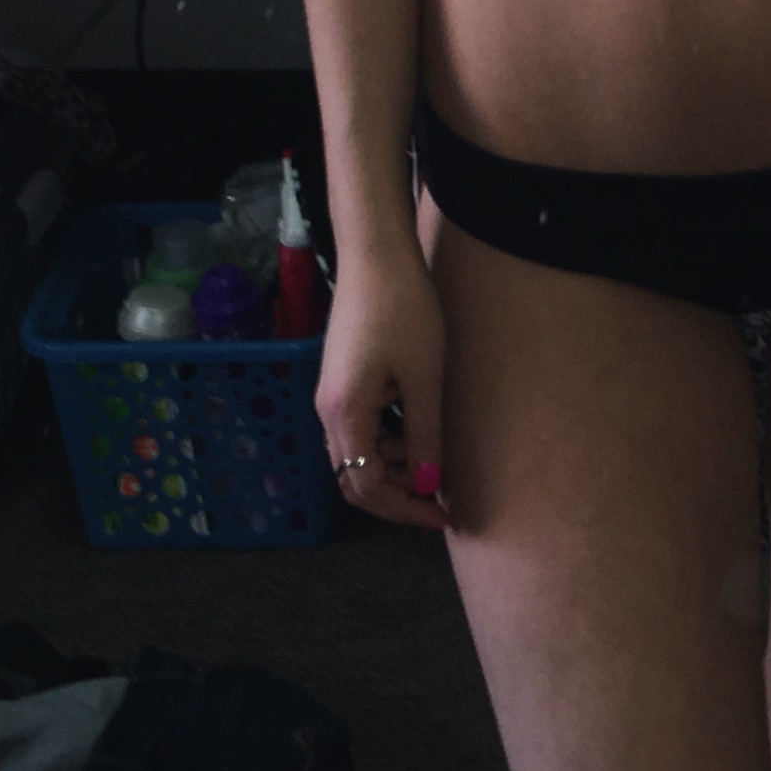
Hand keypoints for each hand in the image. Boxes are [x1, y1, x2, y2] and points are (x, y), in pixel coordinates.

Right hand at [316, 246, 448, 530]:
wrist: (376, 256)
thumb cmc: (404, 310)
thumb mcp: (425, 379)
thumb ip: (425, 436)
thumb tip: (429, 485)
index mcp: (345, 414)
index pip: (365, 488)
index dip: (404, 509)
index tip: (441, 514)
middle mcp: (328, 412)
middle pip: (354, 478)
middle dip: (398, 494)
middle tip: (441, 495)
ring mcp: (331, 397)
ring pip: (358, 456)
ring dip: (395, 466)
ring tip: (435, 454)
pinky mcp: (341, 384)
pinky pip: (360, 430)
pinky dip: (388, 442)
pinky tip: (418, 428)